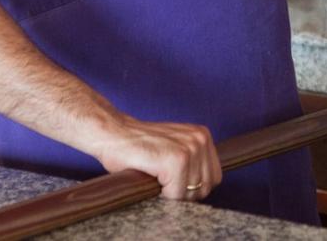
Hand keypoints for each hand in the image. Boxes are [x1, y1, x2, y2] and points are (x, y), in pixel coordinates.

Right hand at [89, 115, 222, 200]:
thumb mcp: (174, 147)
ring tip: (156, 176)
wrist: (113, 133)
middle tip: (162, 182)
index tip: (173, 182)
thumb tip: (203, 187)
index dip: (193, 187)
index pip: (213, 178)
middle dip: (184, 193)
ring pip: (191, 192)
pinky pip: (177, 194)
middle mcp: (200, 139)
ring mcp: (190, 149)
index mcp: (203, 136)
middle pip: (205, 187)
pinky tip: (151, 177)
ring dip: (172, 193)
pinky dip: (163, 194)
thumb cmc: (139, 146)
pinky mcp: (176, 160)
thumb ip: (193, 161)